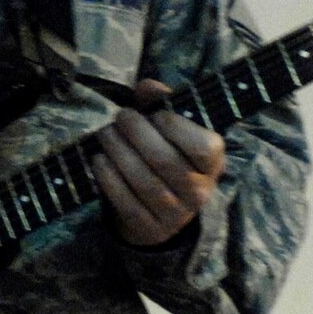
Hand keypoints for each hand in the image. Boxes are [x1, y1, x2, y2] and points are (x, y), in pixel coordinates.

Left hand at [92, 78, 225, 245]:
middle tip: (121, 117)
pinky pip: (125, 200)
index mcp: (213, 165)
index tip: (155, 115)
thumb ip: (161, 103)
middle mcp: (199, 192)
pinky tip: (100, 159)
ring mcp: (175, 215)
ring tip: (106, 133)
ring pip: (142, 180)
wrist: (160, 211)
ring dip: (117, 150)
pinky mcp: (149, 227)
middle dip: (136, 132)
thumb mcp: (171, 130)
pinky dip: (108, 176)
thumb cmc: (166, 155)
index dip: (177, 127)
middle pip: (165, 160)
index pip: (204, 147)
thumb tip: (148, 86)